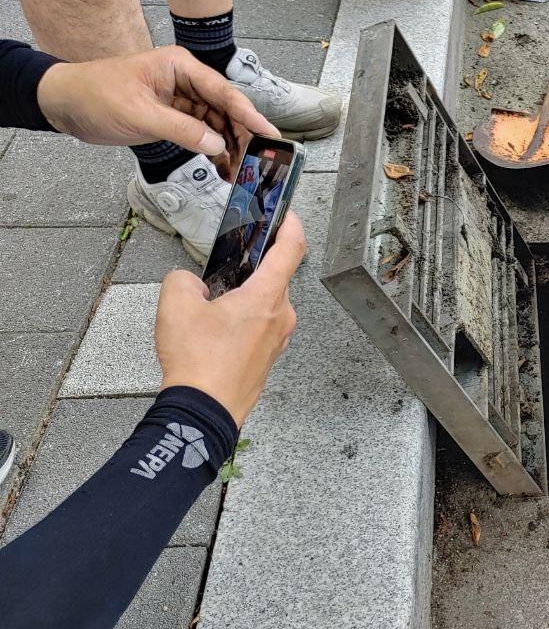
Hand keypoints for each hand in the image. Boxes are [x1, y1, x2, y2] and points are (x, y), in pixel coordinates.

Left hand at [37, 46, 278, 178]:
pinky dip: (212, 153)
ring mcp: (182, 101)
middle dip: (241, 137)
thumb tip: (218, 146)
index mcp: (180, 68)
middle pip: (226, 111)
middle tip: (256, 163)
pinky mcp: (175, 118)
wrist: (64, 104)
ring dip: (229, 149)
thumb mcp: (139, 114)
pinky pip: (202, 136)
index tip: (270, 134)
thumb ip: (181, 129)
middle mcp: (187, 82)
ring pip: (218, 126)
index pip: (224, 91)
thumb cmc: (94, 95)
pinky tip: (221, 170)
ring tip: (238, 174)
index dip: (249, 114)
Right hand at [155, 212, 305, 425]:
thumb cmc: (197, 362)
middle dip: (254, 266)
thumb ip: (183, 279)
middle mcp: (281, 317)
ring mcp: (278, 340)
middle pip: (276, 277)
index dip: (292, 226)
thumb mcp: (175, 305)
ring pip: (266, 304)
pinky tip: (216, 330)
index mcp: (268, 297)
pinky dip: (243, 320)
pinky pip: (260, 327)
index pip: (292, 250)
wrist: (202, 413)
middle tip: (232, 259)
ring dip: (245, 296)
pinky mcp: (267, 358)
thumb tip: (193, 284)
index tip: (287, 214)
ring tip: (213, 303)